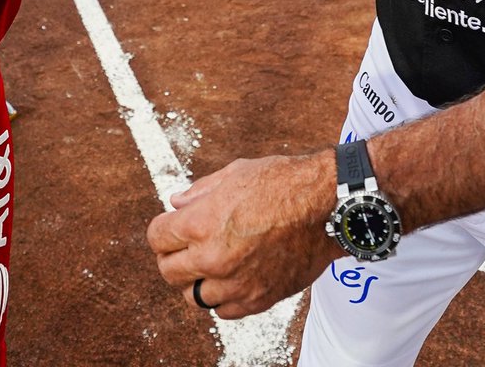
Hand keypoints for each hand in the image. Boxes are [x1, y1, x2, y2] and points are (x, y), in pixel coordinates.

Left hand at [147, 149, 337, 318]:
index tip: (172, 226)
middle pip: (169, 271)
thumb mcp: (235, 174)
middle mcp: (214, 258)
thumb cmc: (282, 182)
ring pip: (194, 297)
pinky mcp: (258, 300)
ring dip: (196, 280)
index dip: (163, 229)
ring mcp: (236, 284)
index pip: (157, 238)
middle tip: (187, 245)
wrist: (326, 206)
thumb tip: (176, 204)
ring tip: (210, 262)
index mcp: (202, 223)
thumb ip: (200, 192)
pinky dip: (222, 297)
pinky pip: (224, 311)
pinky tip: (232, 276)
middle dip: (173, 255)